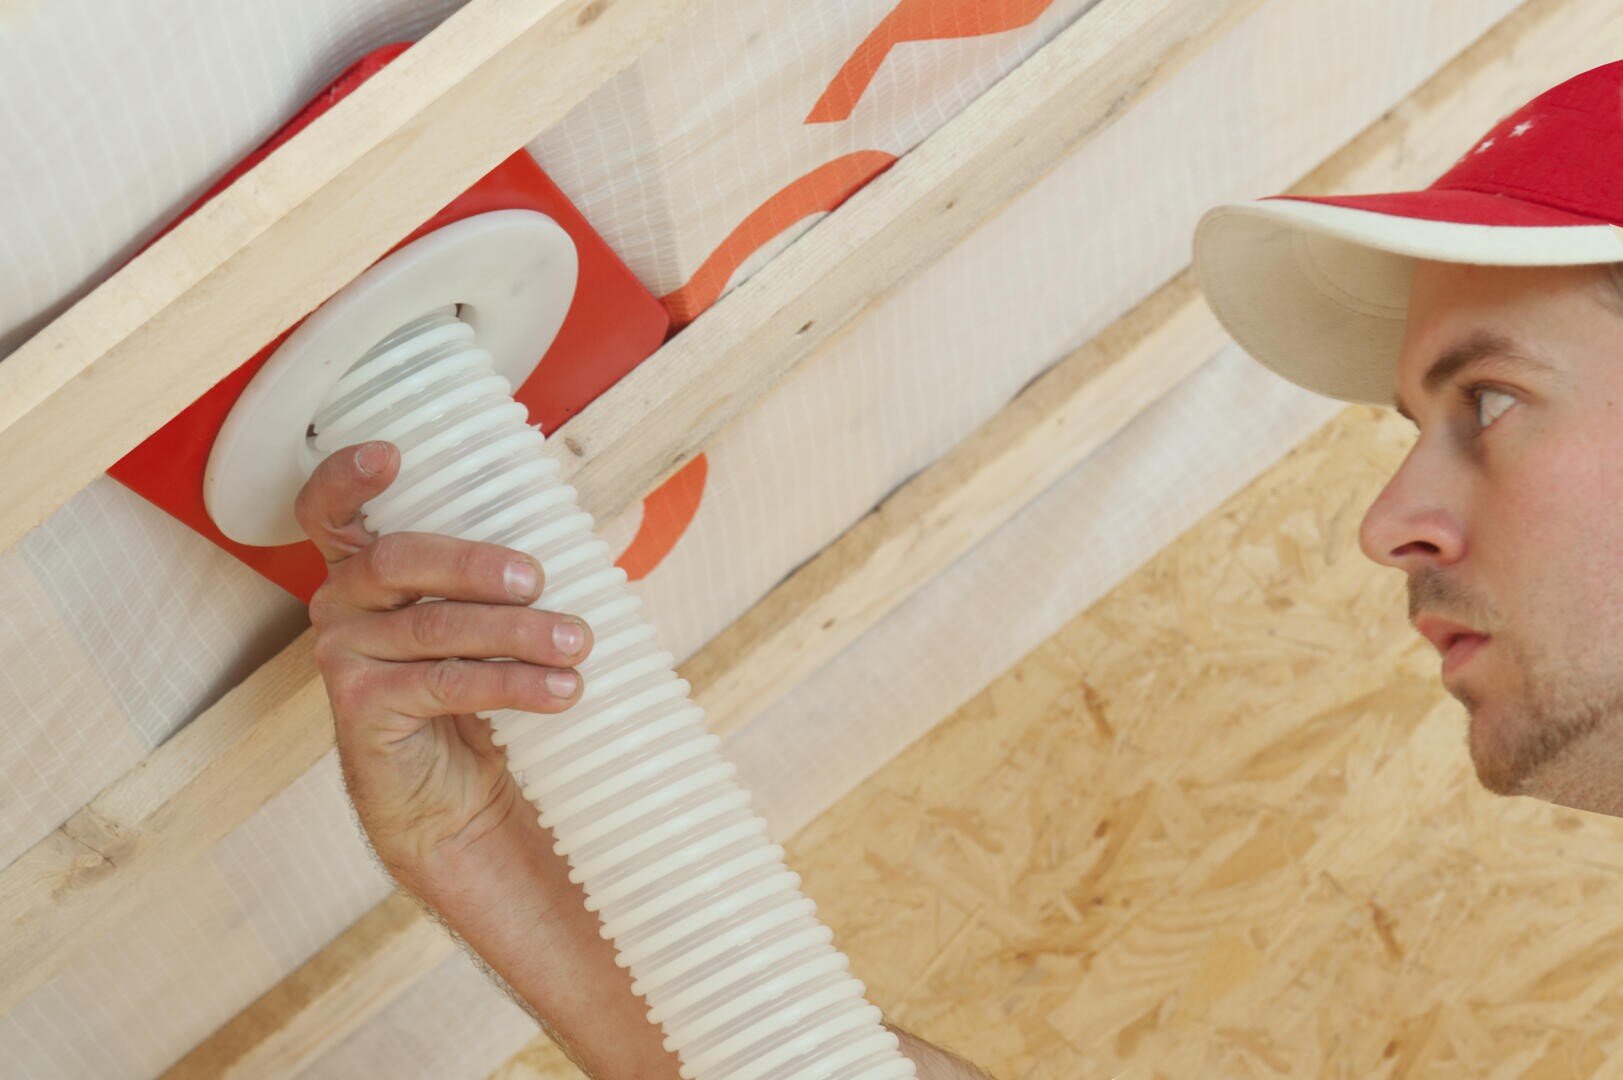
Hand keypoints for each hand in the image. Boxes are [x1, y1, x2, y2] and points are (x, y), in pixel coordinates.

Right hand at [295, 440, 593, 882]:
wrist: (453, 800)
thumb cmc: (475, 696)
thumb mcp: (484, 626)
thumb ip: (501, 581)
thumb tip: (585, 543)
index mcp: (367, 570)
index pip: (327, 510)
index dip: (346, 477)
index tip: (390, 454)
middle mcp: (341, 605)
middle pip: (397, 560)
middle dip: (476, 564)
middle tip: (540, 580)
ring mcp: (342, 658)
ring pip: (435, 628)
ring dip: (517, 633)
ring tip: (577, 643)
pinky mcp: (360, 710)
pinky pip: (445, 684)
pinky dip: (512, 684)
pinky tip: (561, 690)